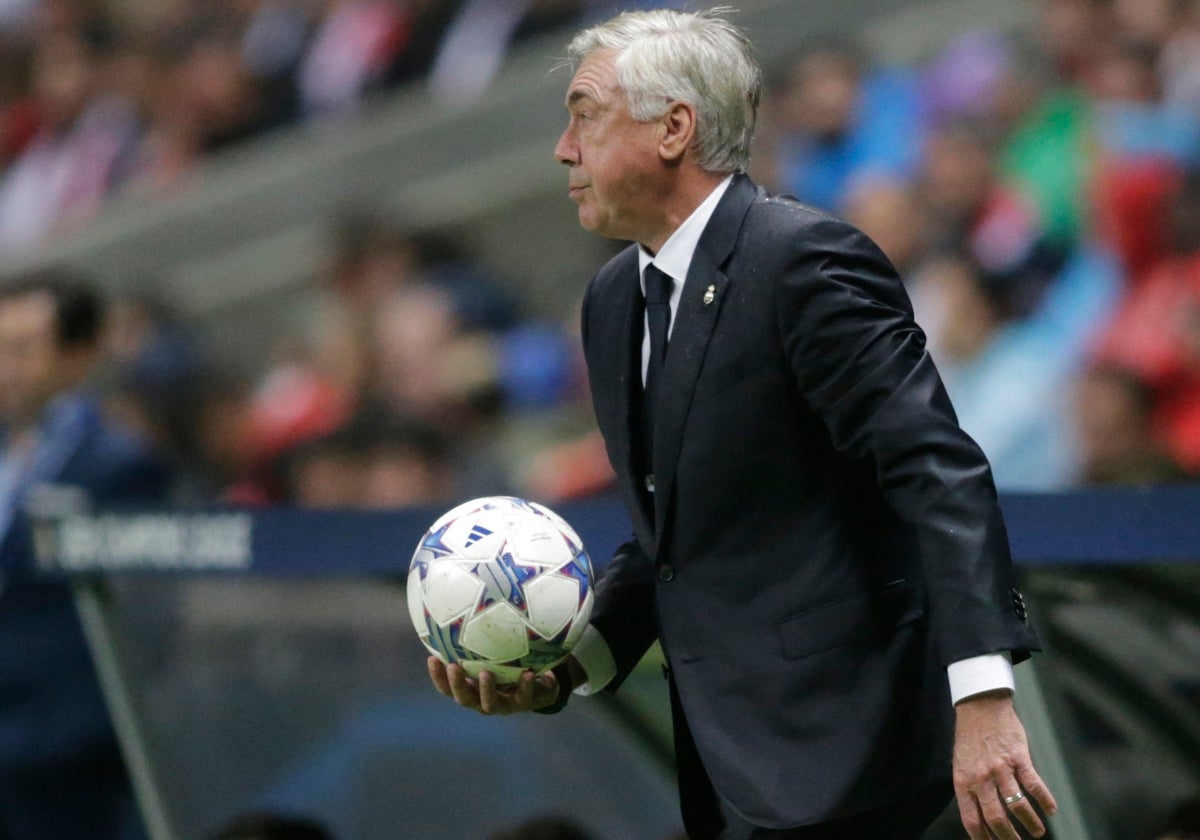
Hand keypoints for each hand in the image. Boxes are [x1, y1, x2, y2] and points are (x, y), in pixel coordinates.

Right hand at [427, 657, 562, 714]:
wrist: (537, 690)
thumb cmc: (507, 670)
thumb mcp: (489, 658)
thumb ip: (475, 646)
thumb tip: (459, 613)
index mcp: (471, 690)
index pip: (447, 687)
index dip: (438, 676)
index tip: (431, 658)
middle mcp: (482, 701)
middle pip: (464, 698)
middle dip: (457, 684)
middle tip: (453, 667)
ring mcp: (502, 705)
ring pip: (490, 703)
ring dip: (486, 689)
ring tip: (486, 673)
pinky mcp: (523, 703)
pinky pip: (524, 696)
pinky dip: (525, 685)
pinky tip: (528, 673)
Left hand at [953, 690, 1057, 838]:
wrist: (979, 706)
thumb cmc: (970, 737)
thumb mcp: (961, 763)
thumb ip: (970, 788)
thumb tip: (978, 816)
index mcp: (963, 782)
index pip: (972, 820)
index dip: (983, 838)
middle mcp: (981, 778)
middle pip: (996, 819)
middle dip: (1009, 838)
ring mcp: (1000, 768)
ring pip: (1017, 806)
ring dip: (1030, 823)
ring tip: (1037, 832)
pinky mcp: (1018, 757)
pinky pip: (1034, 785)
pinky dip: (1045, 800)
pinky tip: (1051, 809)